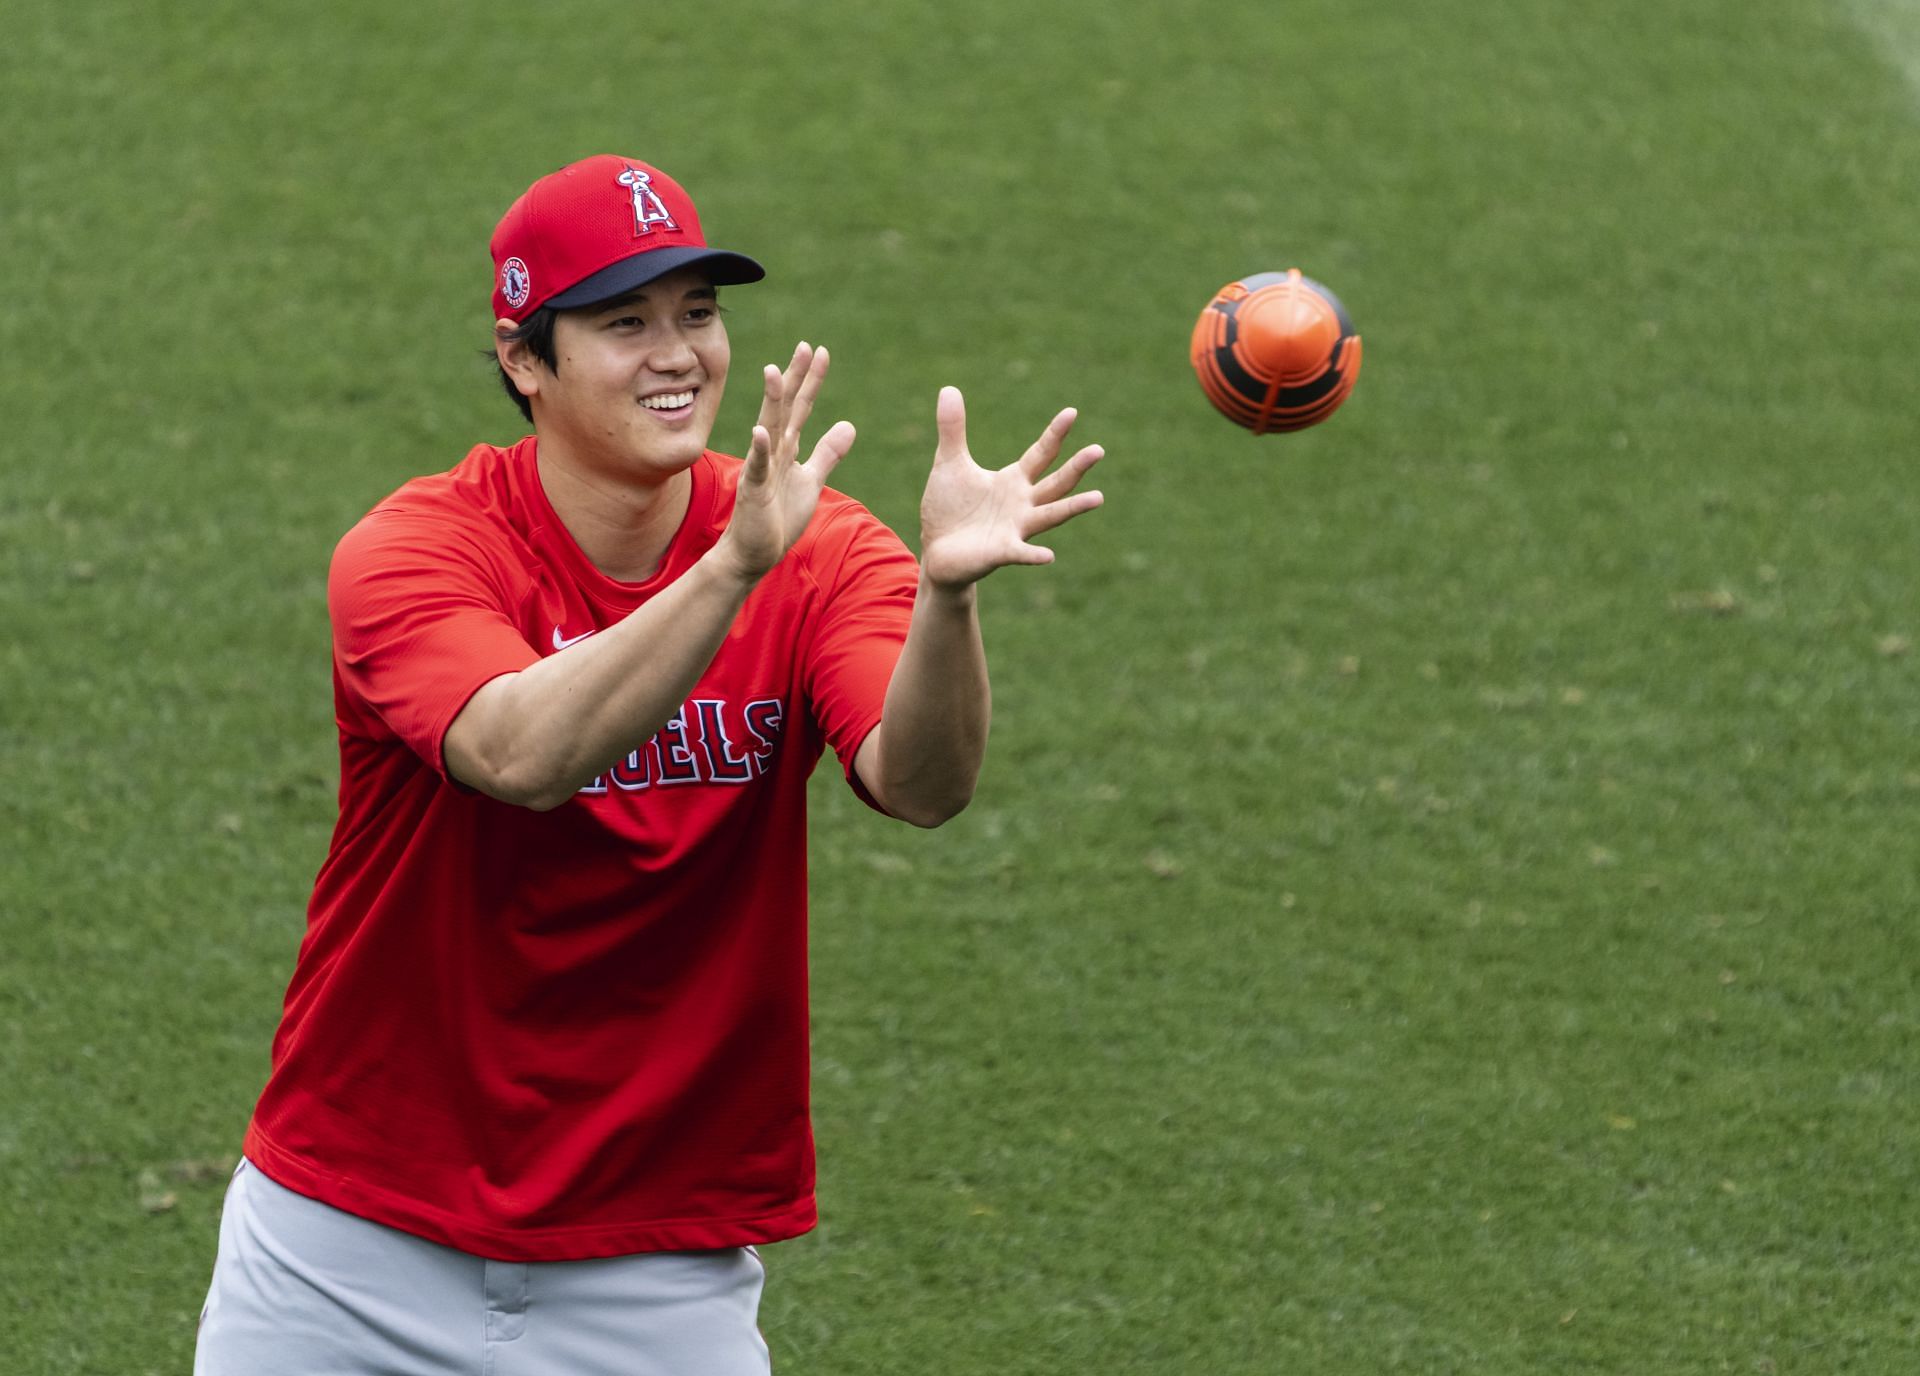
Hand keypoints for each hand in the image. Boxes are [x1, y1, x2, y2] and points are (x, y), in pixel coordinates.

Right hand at [716, 342, 856, 580]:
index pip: (801, 407)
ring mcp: (761, 468)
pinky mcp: (755, 490)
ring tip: (773, 370)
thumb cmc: (779, 517)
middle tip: (805, 346)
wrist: (754, 552)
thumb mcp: (811, 480)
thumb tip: (849, 424)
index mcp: (788, 448)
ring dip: (771, 401)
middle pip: (786, 407)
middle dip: (795, 377)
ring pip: (768, 428)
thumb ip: (827, 452)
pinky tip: (760, 431)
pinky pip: (758, 467)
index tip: (821, 351)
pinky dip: (759, 449)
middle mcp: (773, 451)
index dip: (811, 380)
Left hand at [917, 387, 1104, 590]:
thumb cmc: (948, 509)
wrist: (936, 550)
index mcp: (1014, 481)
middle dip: (1076, 467)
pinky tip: (1048, 556)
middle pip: (1056, 483)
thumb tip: (948, 388)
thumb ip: (953, 430)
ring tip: (1099, 497)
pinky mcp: (1001, 552)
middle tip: (1098, 450)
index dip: (1055, 434)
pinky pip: (1021, 553)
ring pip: (1050, 516)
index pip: (1042, 453)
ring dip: (1073, 507)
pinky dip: (1034, 555)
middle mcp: (1022, 504)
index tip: (1072, 412)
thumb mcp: (949, 463)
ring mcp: (1015, 529)